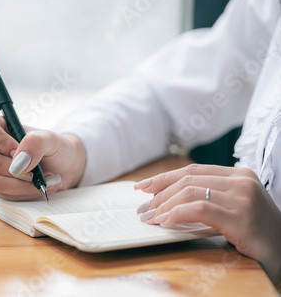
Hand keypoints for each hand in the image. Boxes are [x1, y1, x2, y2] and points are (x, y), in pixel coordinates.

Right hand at [0, 115, 85, 200]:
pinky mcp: (0, 188)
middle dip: (3, 167)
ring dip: (24, 184)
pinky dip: (27, 193)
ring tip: (46, 179)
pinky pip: (6, 196)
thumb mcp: (51, 139)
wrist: (65, 168)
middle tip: (29, 170)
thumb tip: (18, 162)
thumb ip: (36, 142)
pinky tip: (40, 186)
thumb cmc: (55, 148)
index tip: (18, 149)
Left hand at [135, 164, 280, 286]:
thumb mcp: (234, 205)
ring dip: (164, 205)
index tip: (143, 186)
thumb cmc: (257, 230)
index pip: (192, 170)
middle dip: (159, 192)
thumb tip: (167, 197)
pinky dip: (177, 214)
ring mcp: (242, 197)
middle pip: (188, 179)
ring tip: (152, 217)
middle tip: (144, 207)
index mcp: (238, 174)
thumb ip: (210, 195)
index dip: (164, 177)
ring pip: (190, 192)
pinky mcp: (240, 216)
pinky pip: (198, 209)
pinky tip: (166, 221)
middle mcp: (241, 181)